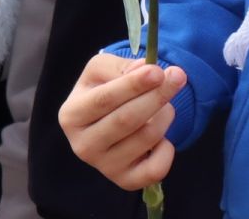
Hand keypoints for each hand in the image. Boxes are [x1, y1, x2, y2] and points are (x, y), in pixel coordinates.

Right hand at [59, 53, 185, 190]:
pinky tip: (161, 137)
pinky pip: (157, 168)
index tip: (158, 71)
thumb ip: (120, 66)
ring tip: (164, 105)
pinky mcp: (125, 181)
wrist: (104, 122)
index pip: (104, 99)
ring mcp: (104, 167)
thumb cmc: (101, 91)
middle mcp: (83, 145)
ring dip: (165, 115)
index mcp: (71, 115)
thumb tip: (146, 70)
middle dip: (156, 96)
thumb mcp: (100, 70)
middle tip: (178, 76)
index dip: (133, 85)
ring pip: (146, 137)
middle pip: (126, 119)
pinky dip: (167, 148)